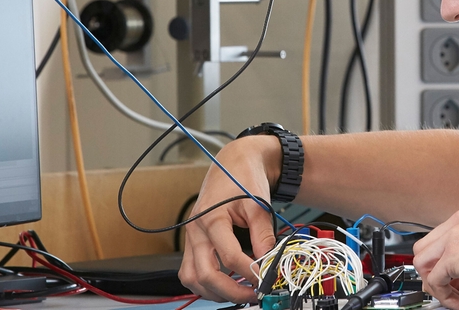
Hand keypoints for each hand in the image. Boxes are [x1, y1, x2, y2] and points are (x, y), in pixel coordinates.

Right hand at [178, 136, 280, 302]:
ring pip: (192, 277)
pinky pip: (191, 271)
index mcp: (211, 218)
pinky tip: (225, 284)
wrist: (233, 164)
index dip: (249, 272)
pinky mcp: (192, 242)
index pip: (228, 257)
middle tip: (253, 295)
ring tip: (239, 293)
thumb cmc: (244, 180)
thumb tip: (268, 263)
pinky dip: (206, 283)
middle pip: (204, 274)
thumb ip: (263, 235)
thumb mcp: (259, 204)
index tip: (266, 279)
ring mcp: (191, 238)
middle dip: (229, 291)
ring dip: (214, 292)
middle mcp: (195, 230)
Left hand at [412, 205, 458, 309]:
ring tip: (454, 298)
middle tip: (445, 289)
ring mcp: (454, 235)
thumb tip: (451, 289)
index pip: (440, 238)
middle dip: (430, 272)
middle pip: (424, 247)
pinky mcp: (453, 254)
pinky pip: (434, 280)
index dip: (441, 262)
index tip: (450, 279)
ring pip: (422, 262)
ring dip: (434, 285)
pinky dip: (444, 296)